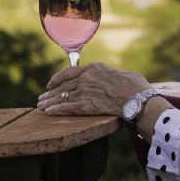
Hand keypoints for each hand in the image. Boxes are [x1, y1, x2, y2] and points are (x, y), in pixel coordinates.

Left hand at [37, 62, 151, 116]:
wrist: (138, 97)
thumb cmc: (134, 86)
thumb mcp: (118, 73)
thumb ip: (107, 75)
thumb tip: (108, 79)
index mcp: (93, 68)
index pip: (68, 72)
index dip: (56, 79)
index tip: (49, 85)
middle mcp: (86, 78)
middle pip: (63, 86)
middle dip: (50, 93)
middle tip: (41, 98)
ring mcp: (86, 91)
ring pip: (62, 97)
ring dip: (49, 102)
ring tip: (41, 107)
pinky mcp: (87, 105)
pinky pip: (67, 107)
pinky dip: (56, 110)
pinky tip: (48, 112)